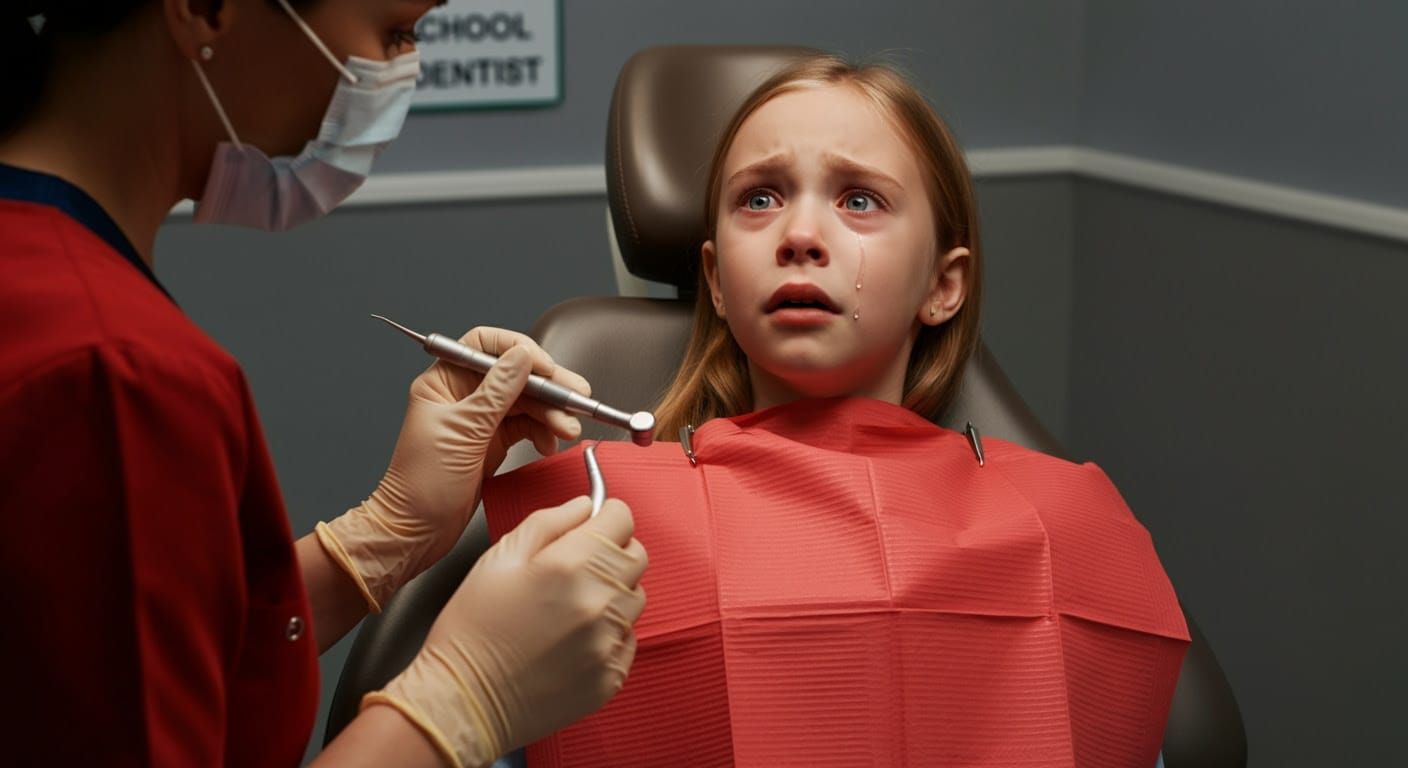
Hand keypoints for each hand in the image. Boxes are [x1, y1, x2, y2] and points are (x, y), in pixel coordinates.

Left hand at [317, 327, 591, 609]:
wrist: (415, 531)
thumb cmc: (420, 486)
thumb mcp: (462, 432)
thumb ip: (496, 393)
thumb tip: (522, 357)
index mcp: (443, 382)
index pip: (484, 345)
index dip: (518, 350)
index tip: (544, 368)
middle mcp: (462, 396)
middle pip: (514, 374)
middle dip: (547, 385)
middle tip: (576, 395)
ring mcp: (479, 420)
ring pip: (525, 401)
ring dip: (551, 413)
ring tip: (567, 428)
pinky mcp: (493, 443)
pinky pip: (527, 426)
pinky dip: (543, 432)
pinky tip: (551, 443)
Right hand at [364, 497, 647, 767]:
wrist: (463, 702)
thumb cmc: (472, 630)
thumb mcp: (499, 558)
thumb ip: (549, 522)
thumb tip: (584, 506)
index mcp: (571, 565)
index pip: (622, 518)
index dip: (605, 516)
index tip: (593, 523)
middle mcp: (599, 602)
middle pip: (636, 556)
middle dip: (612, 551)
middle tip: (577, 565)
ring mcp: (609, 643)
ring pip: (635, 598)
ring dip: (612, 593)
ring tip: (569, 606)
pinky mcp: (611, 676)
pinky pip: (628, 639)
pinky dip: (609, 632)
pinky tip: (572, 638)